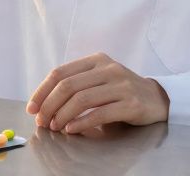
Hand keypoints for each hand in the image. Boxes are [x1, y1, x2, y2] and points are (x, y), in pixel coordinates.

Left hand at [26, 52, 169, 133]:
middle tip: (42, 121)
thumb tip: (43, 103)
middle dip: (49, 106)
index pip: (60, 73)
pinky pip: (100, 113)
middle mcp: (108, 69)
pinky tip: (72, 129)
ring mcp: (121, 85)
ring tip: (55, 127)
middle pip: (68, 86)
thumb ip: (77, 84)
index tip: (32, 108)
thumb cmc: (121, 92)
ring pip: (82, 99)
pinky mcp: (131, 103)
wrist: (157, 98)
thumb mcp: (99, 80)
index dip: (42, 91)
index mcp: (96, 60)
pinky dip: (82, 122)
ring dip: (63, 115)